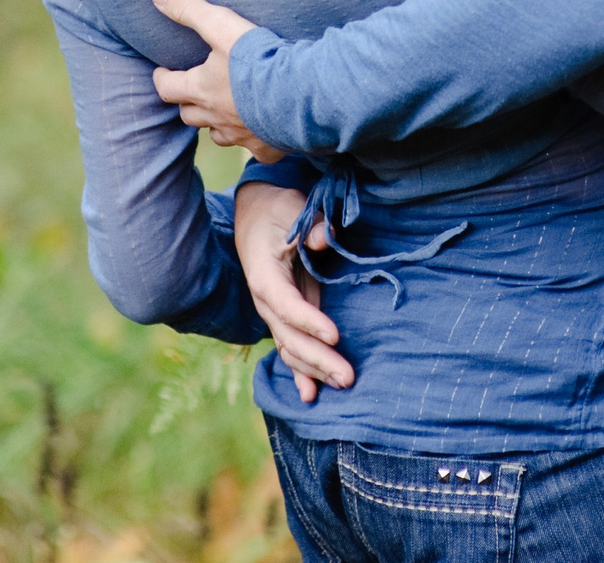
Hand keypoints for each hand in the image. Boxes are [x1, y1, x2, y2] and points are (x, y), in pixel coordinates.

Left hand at [151, 0, 285, 162]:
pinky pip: (253, 148)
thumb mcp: (221, 26)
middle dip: (187, 103)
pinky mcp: (265, 146)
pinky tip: (262, 130)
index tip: (163, 72)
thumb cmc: (258, 60)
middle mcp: (216, 116)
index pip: (168, 87)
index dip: (163, 79)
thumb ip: (190, 9)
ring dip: (215, 123)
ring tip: (223, 111)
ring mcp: (240, 134)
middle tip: (192, 91)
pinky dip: (252, 139)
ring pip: (217, 135)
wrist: (299, 93)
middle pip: (189, 115)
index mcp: (202, 89)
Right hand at [236, 181, 352, 400]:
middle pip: (290, 338)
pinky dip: (301, 372)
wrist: (255, 215)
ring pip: (291, 349)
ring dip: (315, 370)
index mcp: (264, 276)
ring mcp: (273, 313)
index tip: (336, 335)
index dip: (310, 322)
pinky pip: (290, 348)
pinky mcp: (284, 316)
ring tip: (342, 385)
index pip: (287, 306)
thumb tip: (325, 237)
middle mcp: (265, 301)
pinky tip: (312, 395)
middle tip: (348, 376)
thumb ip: (309, 225)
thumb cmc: (277, 211)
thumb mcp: (291, 208)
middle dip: (319, 359)